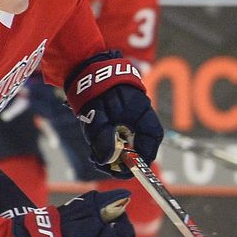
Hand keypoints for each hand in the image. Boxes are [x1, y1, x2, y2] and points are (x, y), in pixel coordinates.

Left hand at [65, 51, 163, 177]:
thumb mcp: (96, 116)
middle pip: (139, 145)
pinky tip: (94, 151)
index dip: (145, 156)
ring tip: (95, 157)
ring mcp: (127, 117)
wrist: (84, 67)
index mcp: (141, 110)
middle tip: (105, 166)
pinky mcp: (116, 118)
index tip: (132, 168)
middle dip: (124, 160)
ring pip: (126, 144)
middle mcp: (137, 115)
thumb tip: (106, 161)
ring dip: (113, 155)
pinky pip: (117, 138)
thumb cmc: (93, 88)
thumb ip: (102, 138)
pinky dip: (107, 147)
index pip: (153, 138)